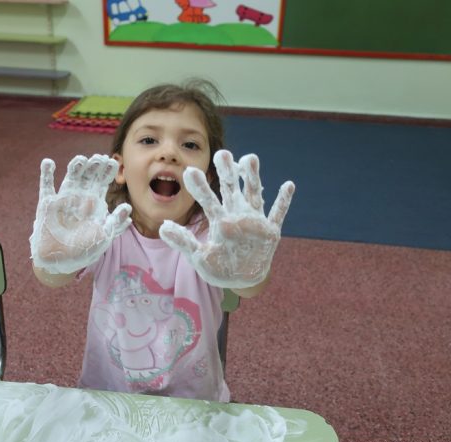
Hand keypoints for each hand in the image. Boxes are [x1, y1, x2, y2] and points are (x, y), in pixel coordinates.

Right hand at [30, 154, 131, 273]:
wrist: (61, 261)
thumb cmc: (85, 249)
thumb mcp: (104, 236)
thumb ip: (115, 222)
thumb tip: (128, 208)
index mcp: (95, 203)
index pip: (102, 182)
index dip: (107, 172)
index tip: (113, 162)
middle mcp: (80, 197)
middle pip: (88, 176)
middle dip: (94, 166)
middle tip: (99, 158)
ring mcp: (63, 199)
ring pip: (71, 178)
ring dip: (75, 167)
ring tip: (81, 159)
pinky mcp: (47, 204)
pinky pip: (46, 186)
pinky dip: (46, 174)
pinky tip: (48, 162)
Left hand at [160, 150, 294, 288]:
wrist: (242, 280)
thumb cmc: (220, 266)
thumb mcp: (199, 256)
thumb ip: (183, 241)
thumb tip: (162, 227)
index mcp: (220, 220)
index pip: (208, 200)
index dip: (200, 187)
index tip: (190, 171)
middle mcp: (237, 215)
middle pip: (232, 189)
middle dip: (227, 172)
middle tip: (221, 153)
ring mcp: (255, 222)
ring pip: (254, 194)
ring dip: (253, 177)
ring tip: (249, 158)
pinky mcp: (270, 233)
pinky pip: (278, 214)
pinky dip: (283, 201)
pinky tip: (288, 185)